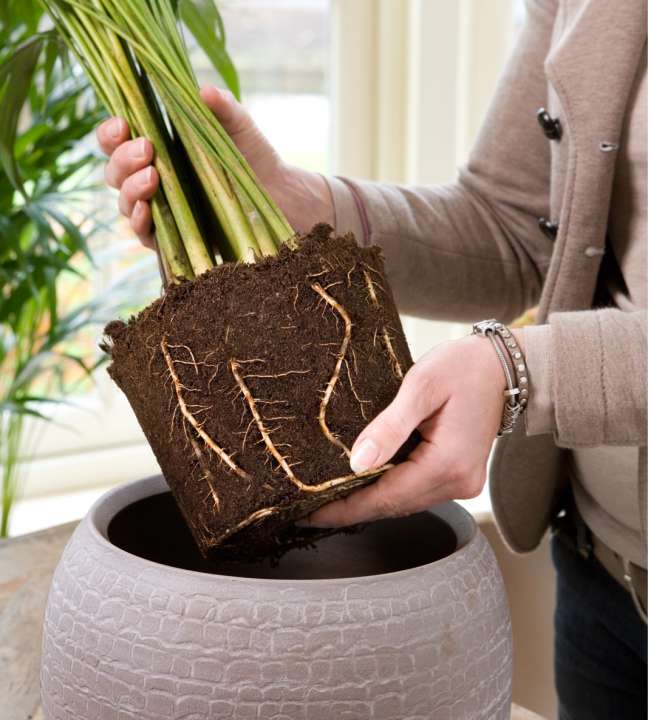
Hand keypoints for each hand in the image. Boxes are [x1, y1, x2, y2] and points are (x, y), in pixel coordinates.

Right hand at [95, 86, 333, 246]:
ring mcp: (160, 211)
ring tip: (152, 177)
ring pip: (124, 202)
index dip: (111, 133)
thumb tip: (204, 91)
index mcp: (157, 149)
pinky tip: (147, 211)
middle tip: (147, 149)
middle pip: (115, 172)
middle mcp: (152, 180)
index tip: (123, 124)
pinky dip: (139, 223)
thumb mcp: (239, 128)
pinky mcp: (173, 239)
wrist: (279, 196)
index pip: (117, 141)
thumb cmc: (253, 158)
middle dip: (123, 159)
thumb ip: (223, 107)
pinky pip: (144, 234)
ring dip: (130, 189)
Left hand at [303, 332, 522, 526]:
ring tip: (330, 496)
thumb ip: (389, 427)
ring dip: (370, 500)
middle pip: (394, 506)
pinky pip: (417, 491)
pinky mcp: (460, 476)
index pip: (385, 498)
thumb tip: (356, 463)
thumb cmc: (464, 367)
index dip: (345, 509)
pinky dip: (390, 489)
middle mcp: (458, 482)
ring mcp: (462, 482)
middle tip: (310, 507)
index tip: (310, 514)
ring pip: (405, 502)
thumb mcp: (421, 386)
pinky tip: (366, 480)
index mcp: (447, 464)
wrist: (505, 366)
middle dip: (352, 508)